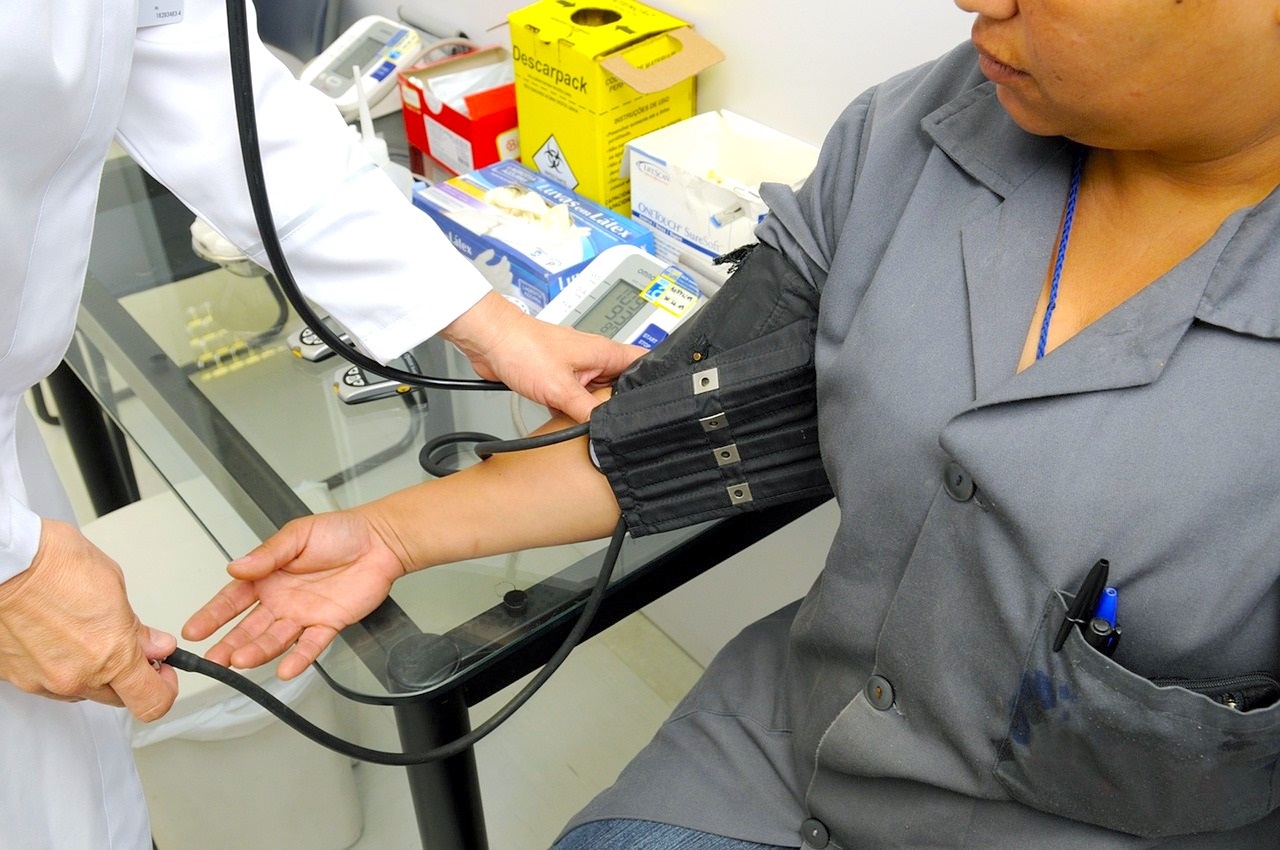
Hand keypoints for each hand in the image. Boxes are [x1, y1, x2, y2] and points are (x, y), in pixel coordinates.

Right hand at [0, 520, 178, 720]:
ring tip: (87, 635)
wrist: (2, 564)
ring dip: (94, 673)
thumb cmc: (54, 564)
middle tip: (130, 649)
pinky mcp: (17, 678)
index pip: (152, 701)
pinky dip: (62, 667)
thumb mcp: (114, 587)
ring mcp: (43, 681)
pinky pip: (51, 683)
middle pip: (119, 698)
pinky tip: (60, 639)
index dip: (164, 688)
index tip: (163, 672)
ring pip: (84, 691)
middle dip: (130, 678)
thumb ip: (138, 628)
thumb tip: (156, 646)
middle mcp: (76, 677)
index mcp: (111, 655)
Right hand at [182, 509, 408, 679]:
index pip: (233, 599)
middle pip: (249, 627)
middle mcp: (281, 600)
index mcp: (268, 576)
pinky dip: (299, 658)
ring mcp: (304, 614)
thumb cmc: (340, 532)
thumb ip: (267, 554)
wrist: (380, 541)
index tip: (194, 630)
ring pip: (275, 639)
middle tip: (213, 660)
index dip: (213, 615)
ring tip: (241, 661)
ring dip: (258, 651)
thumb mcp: (297, 535)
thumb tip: (236, 567)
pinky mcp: (329, 624)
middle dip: (229, 644)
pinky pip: (312, 645)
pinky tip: (286, 670)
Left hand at [442, 291, 644, 421]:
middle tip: (620, 423)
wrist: (489, 341)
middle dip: (621, 403)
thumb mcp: (561, 388)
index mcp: (604, 352)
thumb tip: (606, 427)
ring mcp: (576, 369)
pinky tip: (567, 421)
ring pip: (597, 394)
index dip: (654, 382)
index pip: (643, 363)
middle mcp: (594, 359)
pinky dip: (573, 410)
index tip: (656, 403)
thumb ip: (588, 411)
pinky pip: (575, 398)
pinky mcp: (559, 378)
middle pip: (621, 384)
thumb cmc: (523, 347)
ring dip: (594, 409)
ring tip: (592, 424)